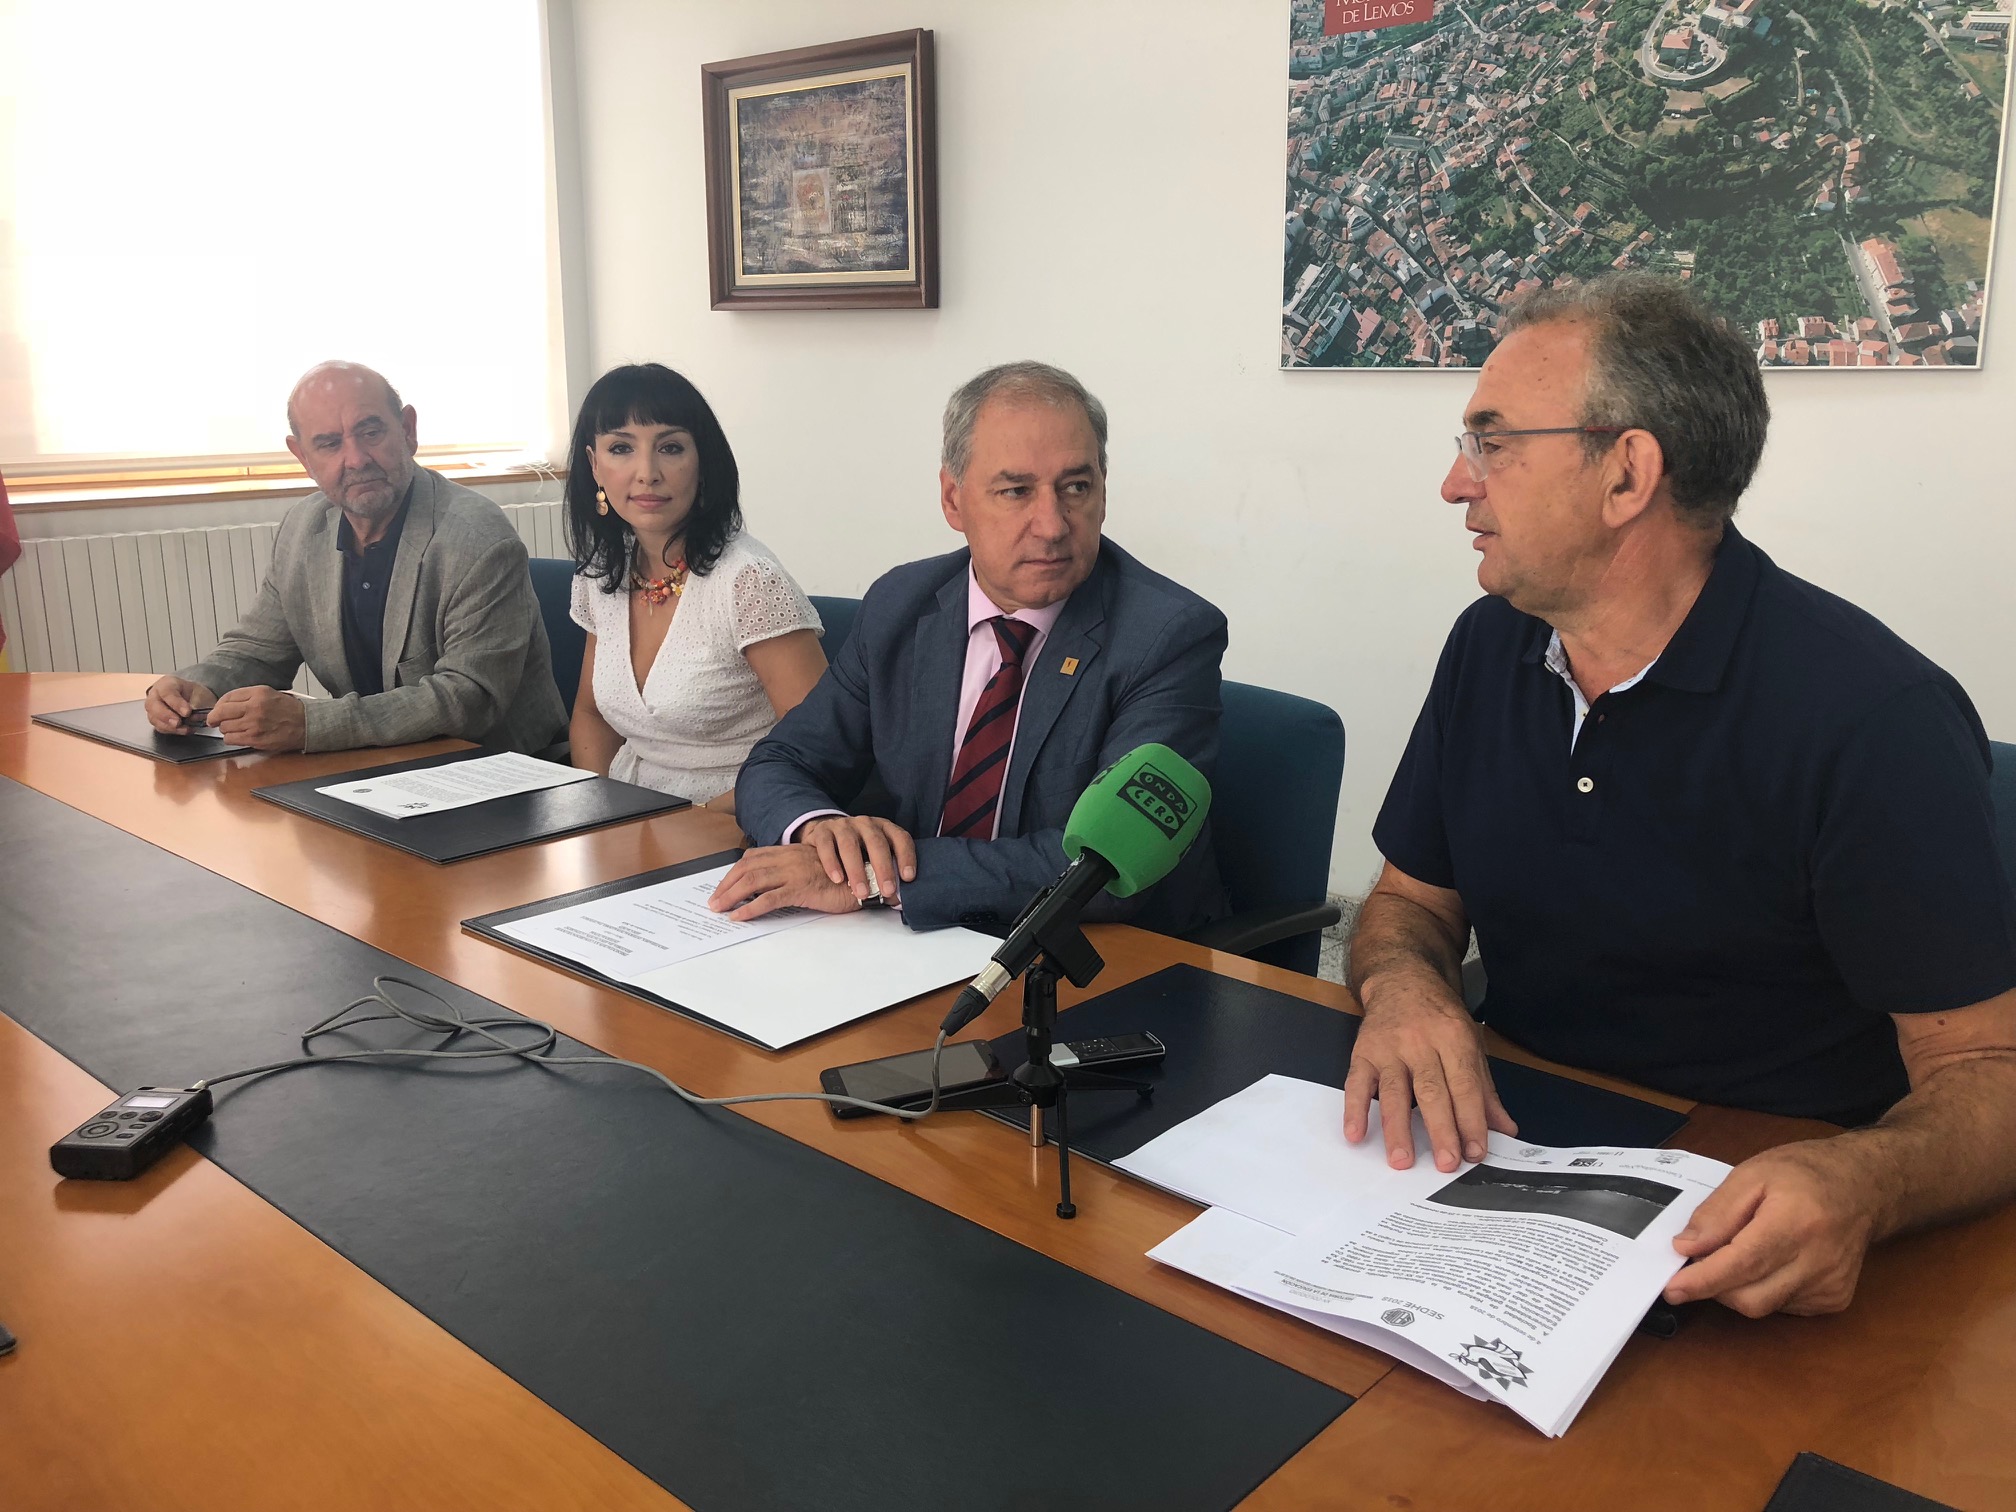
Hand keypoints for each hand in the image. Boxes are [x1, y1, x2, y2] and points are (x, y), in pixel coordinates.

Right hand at [145, 676, 216, 731]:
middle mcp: (155, 695)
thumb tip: (196, 715)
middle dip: (167, 716)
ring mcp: (153, 708)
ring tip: (185, 729)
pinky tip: (184, 730)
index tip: (187, 712)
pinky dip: (171, 731)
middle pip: (154, 706)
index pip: (167, 692)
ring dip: (169, 726)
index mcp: (167, 683)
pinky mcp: (155, 720)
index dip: (176, 703)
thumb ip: (196, 703)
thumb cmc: (193, 693)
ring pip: (154, 718)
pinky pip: (159, 727)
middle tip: (178, 722)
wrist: (192, 698)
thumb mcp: (199, 692)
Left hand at [211, 686, 306, 751]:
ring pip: (224, 727)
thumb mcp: (268, 693)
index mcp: (257, 693)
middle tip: (214, 721)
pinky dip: (231, 738)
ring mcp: (254, 724)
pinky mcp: (255, 739)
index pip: (227, 697)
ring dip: (226, 729)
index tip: (216, 710)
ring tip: (235, 728)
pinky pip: (231, 739)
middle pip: (221, 713)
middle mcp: (254, 708)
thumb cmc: (288, 710)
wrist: (306, 724)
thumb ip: (247, 696)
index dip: (218, 705)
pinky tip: (239, 736)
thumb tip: (224, 705)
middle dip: (214, 718)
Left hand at [709, 844, 870, 920]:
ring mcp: (794, 872)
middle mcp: (790, 858)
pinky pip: (769, 898)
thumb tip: (774, 886)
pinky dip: (750, 908)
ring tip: (719, 909)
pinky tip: (740, 916)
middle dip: (726, 885)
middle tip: (714, 901)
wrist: (868, 877)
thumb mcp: (815, 869)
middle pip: (747, 868)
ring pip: (753, 881)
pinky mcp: (802, 888)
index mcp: (791, 852)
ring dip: (732, 896)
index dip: (734, 872)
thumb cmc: (845, 876)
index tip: (723, 886)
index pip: (753, 858)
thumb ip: (795, 872)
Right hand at [797, 815, 917, 904]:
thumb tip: (898, 898)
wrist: (821, 842)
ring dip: (857, 870)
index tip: (908, 877)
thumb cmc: (855, 856)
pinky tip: (837, 879)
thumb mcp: (873, 861)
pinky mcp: (822, 832)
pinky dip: (832, 863)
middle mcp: (864, 824)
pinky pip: (826, 845)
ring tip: (861, 892)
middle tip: (887, 890)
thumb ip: (885, 876)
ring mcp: (842, 826)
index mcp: (883, 829)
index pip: (900, 838)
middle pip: (876, 842)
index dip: (906, 857)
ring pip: (850, 845)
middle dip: (883, 868)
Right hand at [1343, 974, 1514, 1171]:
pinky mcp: (1362, 1051)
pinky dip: (1354, 1109)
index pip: (1465, 1085)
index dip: (1471, 1120)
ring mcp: (1388, 1047)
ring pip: (1393, 1090)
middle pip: (1431, 1090)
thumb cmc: (1440, 1017)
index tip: (1476, 1153)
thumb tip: (1506, 1130)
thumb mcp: (1470, 1044)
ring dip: (1397, 1127)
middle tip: (1447, 1164)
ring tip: (1402, 1160)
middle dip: (1441, 1129)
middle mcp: (1420, 1041)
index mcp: (1454, 1038)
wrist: (1401, 978)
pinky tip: (1356, 1134)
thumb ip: (1484, 1090)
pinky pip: (1355, 1083)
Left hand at [1663, 1139, 1888, 1315]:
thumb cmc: (1804, 1173)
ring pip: (1764, 1306)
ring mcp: (1831, 1285)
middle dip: (1714, 1287)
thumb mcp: (1751, 1174)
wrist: (1864, 1186)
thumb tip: (1685, 1247)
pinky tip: (1769, 1262)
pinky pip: (1782, 1307)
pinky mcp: (1835, 1300)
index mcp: (1796, 1222)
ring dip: (1736, 1288)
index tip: (1672, 1288)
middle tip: (1698, 1262)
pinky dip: (1762, 1289)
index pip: (1742, 1263)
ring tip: (1737, 1252)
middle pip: (1750, 1297)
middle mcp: (1819, 1260)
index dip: (1703, 1280)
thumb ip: (1717, 1213)